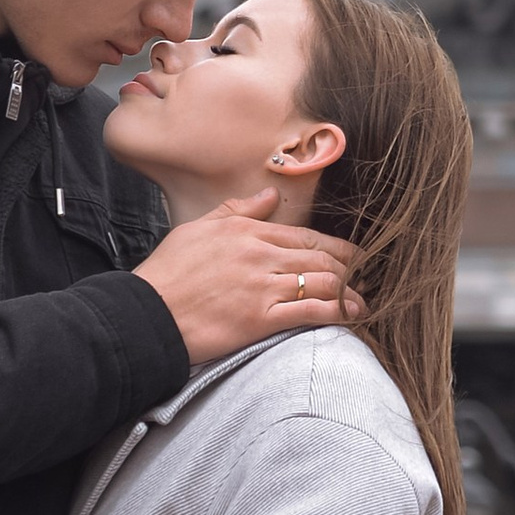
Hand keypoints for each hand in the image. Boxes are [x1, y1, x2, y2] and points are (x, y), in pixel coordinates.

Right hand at [136, 186, 362, 368]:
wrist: (148, 312)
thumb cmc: (168, 271)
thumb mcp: (199, 228)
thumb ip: (237, 209)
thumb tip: (269, 194)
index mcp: (248, 231)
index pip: (304, 236)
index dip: (335, 246)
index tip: (353, 254)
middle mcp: (261, 255)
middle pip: (319, 258)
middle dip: (350, 267)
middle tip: (367, 276)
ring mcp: (263, 287)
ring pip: (321, 282)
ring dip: (349, 292)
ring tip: (363, 301)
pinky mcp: (260, 319)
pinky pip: (309, 312)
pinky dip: (336, 313)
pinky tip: (351, 316)